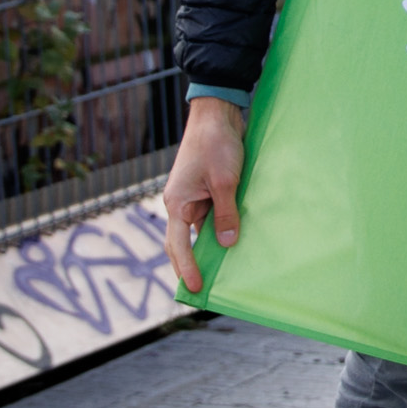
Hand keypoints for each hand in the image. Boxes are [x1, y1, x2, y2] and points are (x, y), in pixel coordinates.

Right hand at [162, 98, 245, 293]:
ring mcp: (191, 197)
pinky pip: (208, 217)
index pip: (178, 245)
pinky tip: (229, 242)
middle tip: (199, 292)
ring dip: (204, 250)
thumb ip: (226, 212)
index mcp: (177, 202)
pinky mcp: (205, 191)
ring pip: (196, 231)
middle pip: (181, 243)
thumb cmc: (216, 144)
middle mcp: (180, 203)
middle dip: (188, 266)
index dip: (187, 268)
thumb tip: (226, 242)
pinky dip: (215, 231)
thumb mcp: (225, 181)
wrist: (217, 115)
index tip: (195, 289)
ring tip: (217, 274)